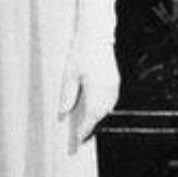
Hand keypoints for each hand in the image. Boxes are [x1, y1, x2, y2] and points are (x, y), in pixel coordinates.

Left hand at [58, 0, 120, 144]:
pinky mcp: (115, 81)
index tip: (78, 141)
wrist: (96, 35)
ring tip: (87, 128)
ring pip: (106, 109)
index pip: (90, 117)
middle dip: (91, 127)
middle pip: (100, 116)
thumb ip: (67, 95)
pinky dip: (103, 109)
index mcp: (95, 90)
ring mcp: (113, 86)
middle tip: (81, 139)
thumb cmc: (79, 52)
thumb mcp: (68, 74)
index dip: (84, 131)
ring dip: (98, 119)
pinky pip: (110, 101)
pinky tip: (96, 111)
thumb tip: (63, 113)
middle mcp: (107, 90)